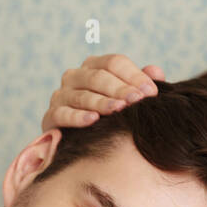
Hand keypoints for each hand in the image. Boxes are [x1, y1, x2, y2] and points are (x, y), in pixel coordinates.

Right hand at [41, 55, 164, 132]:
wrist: (80, 143)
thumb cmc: (109, 117)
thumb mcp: (127, 99)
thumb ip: (141, 85)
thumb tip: (156, 72)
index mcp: (94, 66)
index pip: (114, 62)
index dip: (134, 75)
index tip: (151, 92)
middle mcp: (75, 76)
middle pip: (98, 76)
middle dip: (120, 89)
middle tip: (137, 100)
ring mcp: (61, 95)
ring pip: (82, 95)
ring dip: (102, 102)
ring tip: (119, 109)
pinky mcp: (51, 116)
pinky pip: (63, 114)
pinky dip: (77, 116)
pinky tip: (93, 120)